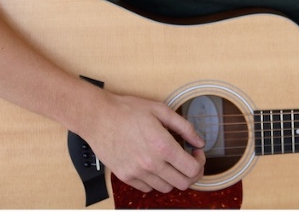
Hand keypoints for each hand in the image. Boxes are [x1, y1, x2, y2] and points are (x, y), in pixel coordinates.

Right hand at [84, 92, 205, 193]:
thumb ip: (184, 127)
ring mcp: (137, 173)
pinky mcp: (125, 177)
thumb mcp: (160, 110)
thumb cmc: (127, 110)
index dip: (200, 163)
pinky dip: (155, 181)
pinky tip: (154, 165)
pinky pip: (148, 188)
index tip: (196, 153)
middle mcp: (151, 164)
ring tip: (170, 161)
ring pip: (166, 188)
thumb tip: (199, 141)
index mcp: (162, 146)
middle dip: (191, 172)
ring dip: (173, 177)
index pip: (192, 169)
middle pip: (183, 183)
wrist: (98, 117)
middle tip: (188, 160)